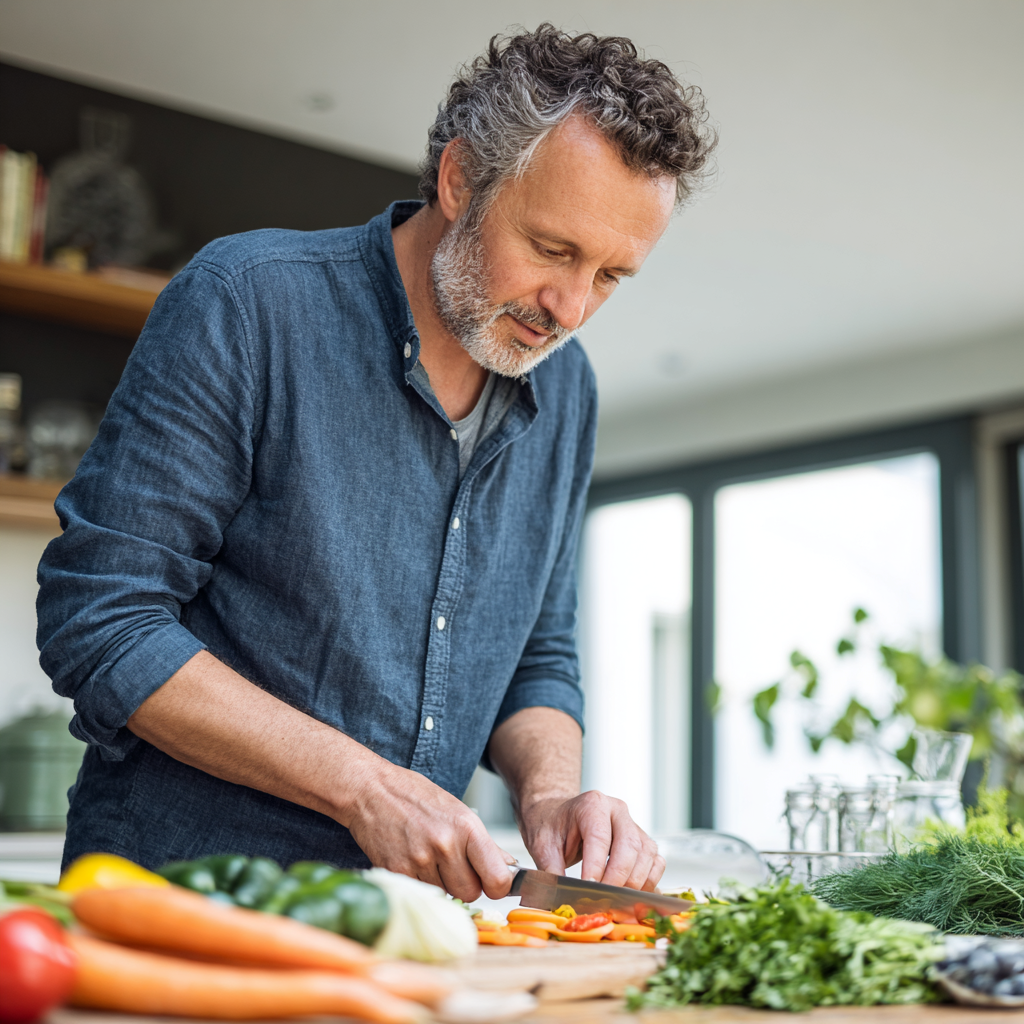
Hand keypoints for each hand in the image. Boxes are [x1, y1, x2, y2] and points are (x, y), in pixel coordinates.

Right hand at [342, 759, 515, 901]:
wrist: (371, 790)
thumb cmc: (415, 796)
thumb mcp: (457, 811)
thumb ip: (483, 843)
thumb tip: (508, 867)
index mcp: (467, 827)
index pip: (497, 879)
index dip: (496, 885)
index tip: (490, 880)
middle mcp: (445, 845)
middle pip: (471, 893)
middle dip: (465, 884)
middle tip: (453, 863)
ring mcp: (420, 860)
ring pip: (446, 895)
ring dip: (441, 883)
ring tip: (429, 856)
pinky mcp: (397, 872)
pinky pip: (422, 892)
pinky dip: (420, 883)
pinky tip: (413, 860)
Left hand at [519, 790, 664, 890]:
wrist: (558, 815)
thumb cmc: (552, 827)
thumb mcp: (542, 845)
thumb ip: (552, 870)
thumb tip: (562, 898)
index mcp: (592, 804)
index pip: (599, 837)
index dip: (596, 866)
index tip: (588, 890)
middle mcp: (617, 810)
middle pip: (629, 845)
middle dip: (618, 878)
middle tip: (603, 901)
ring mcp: (633, 824)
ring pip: (646, 854)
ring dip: (634, 883)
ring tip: (616, 903)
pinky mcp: (643, 841)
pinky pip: (656, 862)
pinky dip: (648, 882)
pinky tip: (632, 897)